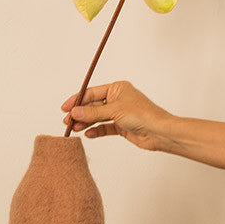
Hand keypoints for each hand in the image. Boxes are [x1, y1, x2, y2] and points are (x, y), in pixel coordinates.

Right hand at [61, 80, 177, 151]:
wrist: (159, 132)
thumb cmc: (142, 115)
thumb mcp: (114, 111)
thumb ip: (93, 113)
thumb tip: (74, 113)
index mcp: (117, 88)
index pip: (91, 93)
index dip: (77, 100)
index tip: (65, 108)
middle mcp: (117, 99)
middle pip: (93, 106)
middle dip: (80, 114)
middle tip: (67, 121)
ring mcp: (119, 113)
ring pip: (97, 117)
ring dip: (86, 123)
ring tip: (74, 129)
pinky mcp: (121, 126)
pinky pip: (104, 128)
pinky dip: (96, 131)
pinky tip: (88, 134)